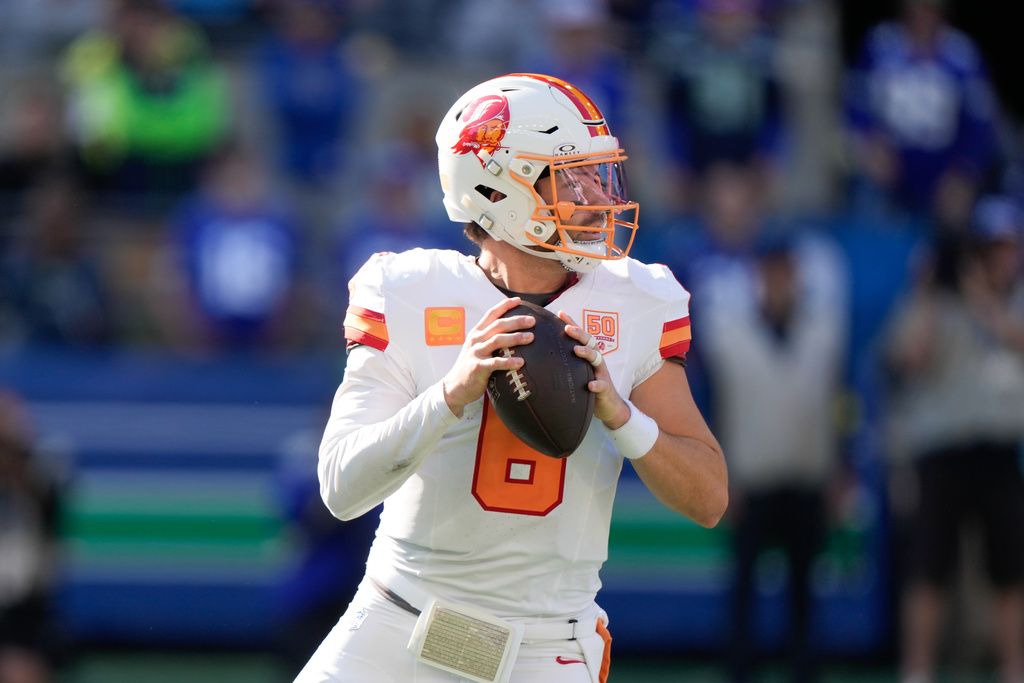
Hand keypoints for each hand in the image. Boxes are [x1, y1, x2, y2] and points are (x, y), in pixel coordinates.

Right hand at [442, 298, 534, 416]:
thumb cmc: (472, 365)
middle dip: (516, 321)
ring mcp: (476, 353)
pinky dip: (509, 362)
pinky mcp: (477, 367)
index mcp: (477, 333)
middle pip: (498, 325)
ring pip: (497, 340)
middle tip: (532, 321)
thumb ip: (490, 339)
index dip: (505, 305)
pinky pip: (495, 363)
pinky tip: (521, 362)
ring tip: (531, 337)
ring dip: (515, 338)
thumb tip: (513, 333)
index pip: (491, 314)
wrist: (455, 386)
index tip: (519, 301)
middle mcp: (476, 340)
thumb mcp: (478, 348)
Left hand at [558, 310, 629, 428]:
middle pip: (589, 342)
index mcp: (588, 354)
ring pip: (597, 359)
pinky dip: (596, 384)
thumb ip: (566, 359)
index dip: (571, 323)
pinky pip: (601, 384)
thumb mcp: (577, 370)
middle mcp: (596, 360)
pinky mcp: (605, 388)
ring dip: (587, 353)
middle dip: (579, 334)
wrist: (607, 405)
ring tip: (576, 350)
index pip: (579, 335)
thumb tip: (543, 350)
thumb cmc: (588, 385)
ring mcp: (601, 373)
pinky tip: (589, 385)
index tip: (560, 313)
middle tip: (567, 329)